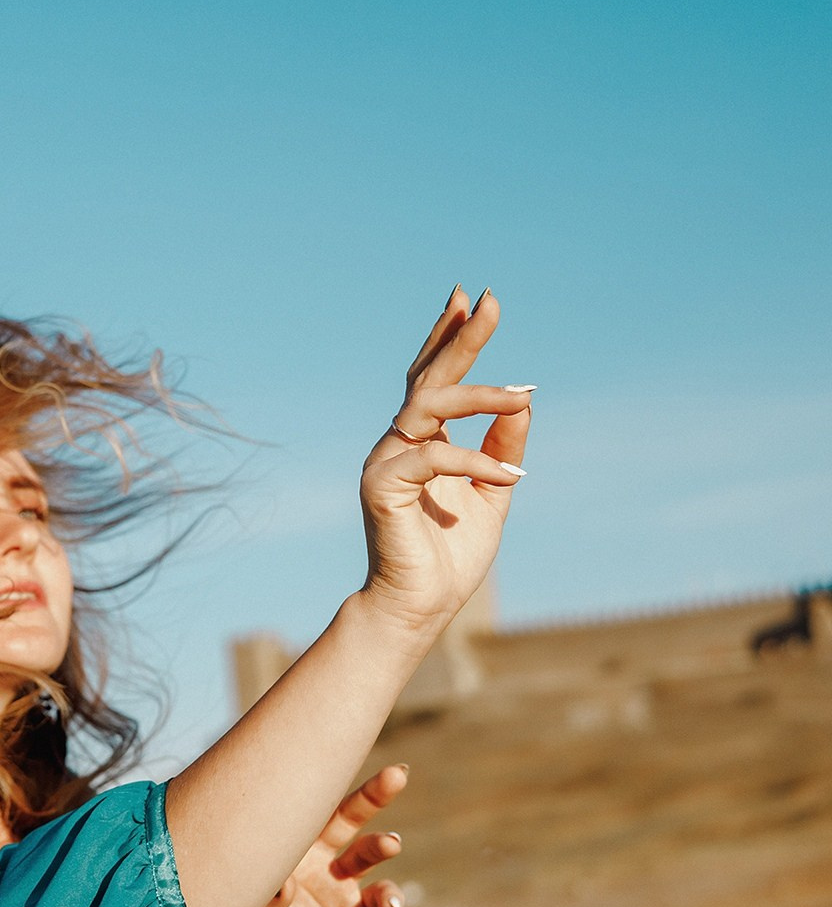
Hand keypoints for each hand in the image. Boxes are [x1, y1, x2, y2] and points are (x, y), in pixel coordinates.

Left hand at [256, 766, 408, 906]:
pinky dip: (387, 898)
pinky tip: (389, 902)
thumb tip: (285, 885)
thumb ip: (261, 900)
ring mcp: (341, 889)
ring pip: (368, 855)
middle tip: (397, 776)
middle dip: (374, 795)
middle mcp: (318, 859)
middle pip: (348, 817)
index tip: (339, 750)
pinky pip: (377, 904)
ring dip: (381, 845)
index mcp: (285, 846)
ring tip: (389, 844)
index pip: (305, 806)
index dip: (321, 780)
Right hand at [359, 287, 531, 632]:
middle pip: (428, 378)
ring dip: (478, 395)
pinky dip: (476, 461)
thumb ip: (503, 447)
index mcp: (420, 442)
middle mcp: (397, 444)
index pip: (432, 379)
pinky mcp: (382, 487)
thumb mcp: (492, 492)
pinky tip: (512, 475)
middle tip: (488, 300)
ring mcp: (384, 462)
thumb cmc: (449, 555)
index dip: (449, 339)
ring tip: (522, 392)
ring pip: (429, 408)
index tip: (470, 299)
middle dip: (460, 339)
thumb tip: (524, 401)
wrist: (418, 607)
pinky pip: (433, 458)